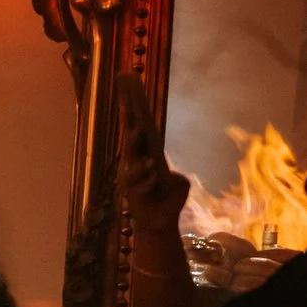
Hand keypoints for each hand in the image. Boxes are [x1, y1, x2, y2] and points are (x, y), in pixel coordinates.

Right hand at [118, 70, 189, 235]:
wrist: (159, 224)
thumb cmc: (168, 200)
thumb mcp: (179, 183)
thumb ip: (176, 176)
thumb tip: (166, 174)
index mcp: (145, 154)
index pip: (138, 124)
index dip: (133, 105)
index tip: (128, 83)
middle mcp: (134, 162)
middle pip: (130, 135)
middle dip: (128, 117)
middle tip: (127, 99)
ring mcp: (131, 177)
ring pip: (131, 157)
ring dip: (134, 144)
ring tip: (138, 131)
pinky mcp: (132, 193)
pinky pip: (138, 182)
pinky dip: (145, 178)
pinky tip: (152, 174)